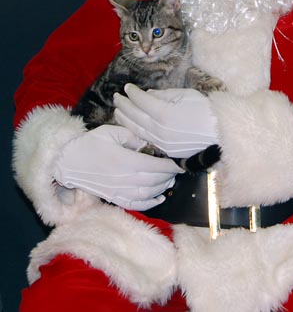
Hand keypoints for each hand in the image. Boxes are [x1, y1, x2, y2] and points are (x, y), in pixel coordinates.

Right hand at [53, 124, 183, 209]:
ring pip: (148, 194)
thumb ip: (133, 136)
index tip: (179, 162)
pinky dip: (150, 203)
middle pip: (154, 181)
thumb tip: (149, 142)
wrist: (69, 162)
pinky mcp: (114, 198)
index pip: (155, 166)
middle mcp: (124, 178)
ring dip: (162, 188)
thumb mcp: (112, 131)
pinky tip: (160, 198)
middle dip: (169, 176)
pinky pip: (136, 204)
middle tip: (177, 169)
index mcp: (125, 160)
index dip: (170, 165)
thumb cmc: (90, 143)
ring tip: (170, 179)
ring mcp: (119, 190)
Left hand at [113, 85, 218, 157]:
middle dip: (123, 104)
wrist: (223, 134)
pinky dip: (136, 130)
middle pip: (135, 115)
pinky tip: (131, 126)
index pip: (141, 100)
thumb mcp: (187, 95)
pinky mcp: (166, 150)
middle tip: (116, 96)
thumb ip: (165, 95)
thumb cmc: (208, 110)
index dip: (133, 93)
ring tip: (117, 111)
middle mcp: (160, 129)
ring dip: (125, 119)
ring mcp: (162, 142)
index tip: (127, 87)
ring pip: (137, 129)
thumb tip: (148, 95)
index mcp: (164, 113)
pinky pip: (146, 139)